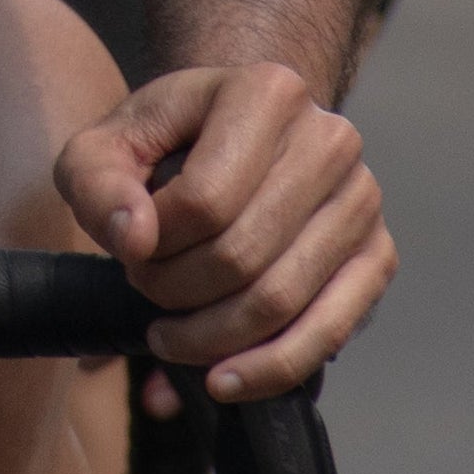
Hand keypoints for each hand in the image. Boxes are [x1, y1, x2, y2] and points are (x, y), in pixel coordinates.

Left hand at [57, 61, 390, 401]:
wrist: (238, 137)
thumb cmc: (167, 144)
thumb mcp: (106, 147)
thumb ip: (97, 184)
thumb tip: (134, 239)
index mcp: (269, 92)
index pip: (203, 200)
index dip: (153, 246)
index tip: (131, 250)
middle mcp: (332, 139)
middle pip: (241, 255)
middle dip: (175, 293)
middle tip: (145, 291)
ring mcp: (362, 200)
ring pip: (280, 301)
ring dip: (209, 337)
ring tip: (168, 334)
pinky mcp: (376, 256)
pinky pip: (329, 332)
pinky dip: (271, 369)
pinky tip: (223, 382)